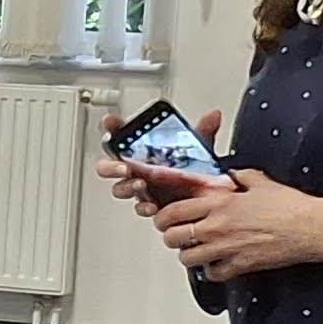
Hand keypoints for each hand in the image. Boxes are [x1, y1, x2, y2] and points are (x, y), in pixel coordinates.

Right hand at [99, 108, 223, 216]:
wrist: (205, 200)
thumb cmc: (193, 173)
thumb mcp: (198, 149)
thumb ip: (202, 133)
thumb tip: (213, 116)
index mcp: (143, 152)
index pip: (121, 135)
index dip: (112, 127)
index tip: (111, 122)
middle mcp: (136, 169)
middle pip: (108, 165)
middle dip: (111, 165)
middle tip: (123, 166)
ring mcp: (140, 188)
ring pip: (119, 187)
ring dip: (125, 186)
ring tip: (140, 184)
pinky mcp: (149, 204)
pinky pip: (138, 207)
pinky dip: (143, 207)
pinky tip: (152, 205)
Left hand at [155, 165, 322, 280]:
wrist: (311, 228)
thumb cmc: (290, 206)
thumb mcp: (261, 182)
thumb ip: (241, 177)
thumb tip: (233, 174)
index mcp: (219, 203)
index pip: (174, 212)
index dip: (163, 218)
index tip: (163, 220)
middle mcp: (217, 226)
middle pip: (173, 238)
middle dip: (171, 237)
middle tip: (178, 237)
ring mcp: (227, 248)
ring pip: (187, 259)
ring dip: (189, 256)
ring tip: (197, 252)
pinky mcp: (240, 265)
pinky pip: (213, 274)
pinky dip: (211, 272)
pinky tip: (217, 265)